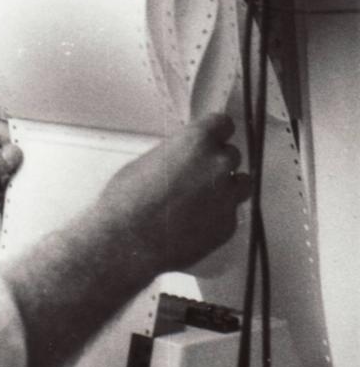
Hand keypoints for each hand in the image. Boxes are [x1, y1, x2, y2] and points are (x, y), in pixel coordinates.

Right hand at [101, 113, 250, 273]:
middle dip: (216, 163)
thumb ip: (174, 156)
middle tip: (196, 177)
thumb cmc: (127, 201)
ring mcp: (227, 196)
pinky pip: (230, 213)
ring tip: (201, 200)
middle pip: (232, 154)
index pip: (223, 124)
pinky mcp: (228, 225)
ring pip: (240, 183)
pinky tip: (194, 223)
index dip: (216, 133)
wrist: (127, 242)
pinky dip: (217, 215)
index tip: (212, 138)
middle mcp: (218, 165)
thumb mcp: (146, 162)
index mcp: (196, 142)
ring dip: (226, 187)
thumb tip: (182, 161)